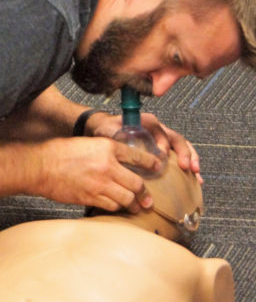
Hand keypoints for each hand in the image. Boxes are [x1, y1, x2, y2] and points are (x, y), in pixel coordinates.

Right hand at [35, 137, 161, 211]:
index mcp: (107, 147)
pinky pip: (111, 206)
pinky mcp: (91, 197)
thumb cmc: (60, 152)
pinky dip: (117, 208)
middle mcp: (107, 166)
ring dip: (134, 204)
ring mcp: (100, 183)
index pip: (138, 157)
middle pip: (137, 183)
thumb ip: (106, 152)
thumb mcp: (88, 143)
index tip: (158, 168)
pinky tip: (118, 207)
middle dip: (145, 193)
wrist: (42, 166)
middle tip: (149, 199)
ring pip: (126, 198)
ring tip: (137, 207)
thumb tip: (121, 163)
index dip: (152, 164)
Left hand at [85, 111, 202, 183]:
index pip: (160, 131)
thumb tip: (124, 148)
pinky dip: (188, 165)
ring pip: (182, 147)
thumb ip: (118, 136)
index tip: (162, 156)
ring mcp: (163, 138)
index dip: (163, 144)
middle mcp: (158, 129)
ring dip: (191, 159)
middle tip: (187, 167)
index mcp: (147, 122)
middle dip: (184, 153)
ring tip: (196, 174)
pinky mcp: (163, 148)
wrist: (105, 128)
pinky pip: (179, 155)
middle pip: (176, 138)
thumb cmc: (108, 128)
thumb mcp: (110, 129)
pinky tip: (195, 179)